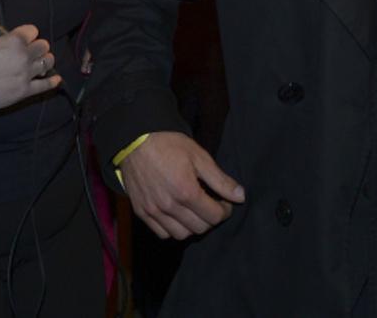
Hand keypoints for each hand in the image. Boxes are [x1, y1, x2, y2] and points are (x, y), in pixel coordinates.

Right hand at [0, 24, 58, 115]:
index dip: (30, 34)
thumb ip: (4, 40)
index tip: (28, 38)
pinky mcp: (24, 91)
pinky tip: (56, 79)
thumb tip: (12, 40)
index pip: (33, 31)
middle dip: (39, 47)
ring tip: (42, 63)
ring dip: (46, 61)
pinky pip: (45, 85)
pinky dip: (52, 82)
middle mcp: (23, 55)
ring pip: (48, 62)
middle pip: (44, 46)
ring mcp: (25, 73)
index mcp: (14, 40)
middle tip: (34, 51)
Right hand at [122, 132, 244, 239]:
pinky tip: (178, 215)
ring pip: (181, 235)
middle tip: (212, 205)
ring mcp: (153, 211)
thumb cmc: (169, 145)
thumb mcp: (200, 157)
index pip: (214, 216)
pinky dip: (173, 229)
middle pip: (200, 228)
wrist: (135, 141)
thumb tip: (240, 196)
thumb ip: (220, 180)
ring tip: (195, 211)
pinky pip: (162, 233)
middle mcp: (169, 206)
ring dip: (193, 226)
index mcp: (186, 191)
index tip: (224, 202)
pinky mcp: (141, 212)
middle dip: (211, 218)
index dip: (225, 210)